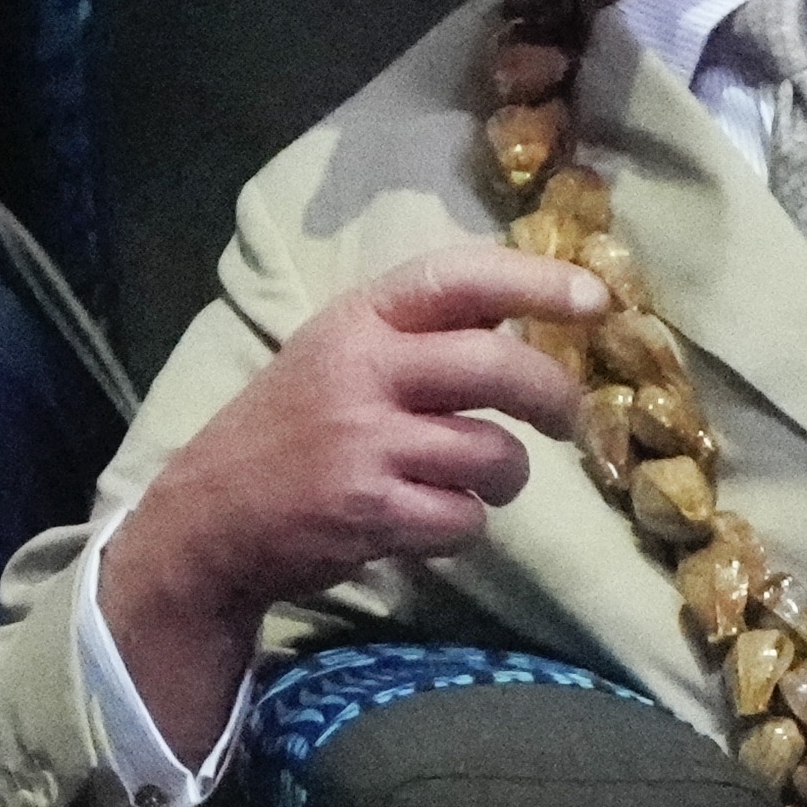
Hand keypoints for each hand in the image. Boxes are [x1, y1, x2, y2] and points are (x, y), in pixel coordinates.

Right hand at [100, 247, 608, 756]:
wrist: (210, 519)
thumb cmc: (289, 431)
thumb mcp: (338, 354)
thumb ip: (417, 334)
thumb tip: (527, 315)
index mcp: (359, 320)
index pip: (459, 279)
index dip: (536, 282)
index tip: (596, 298)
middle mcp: (363, 371)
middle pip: (498, 367)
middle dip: (554, 397)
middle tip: (568, 419)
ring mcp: (365, 443)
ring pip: (493, 453)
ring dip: (506, 477)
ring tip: (478, 483)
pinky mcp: (369, 512)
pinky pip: (463, 518)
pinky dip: (462, 526)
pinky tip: (428, 522)